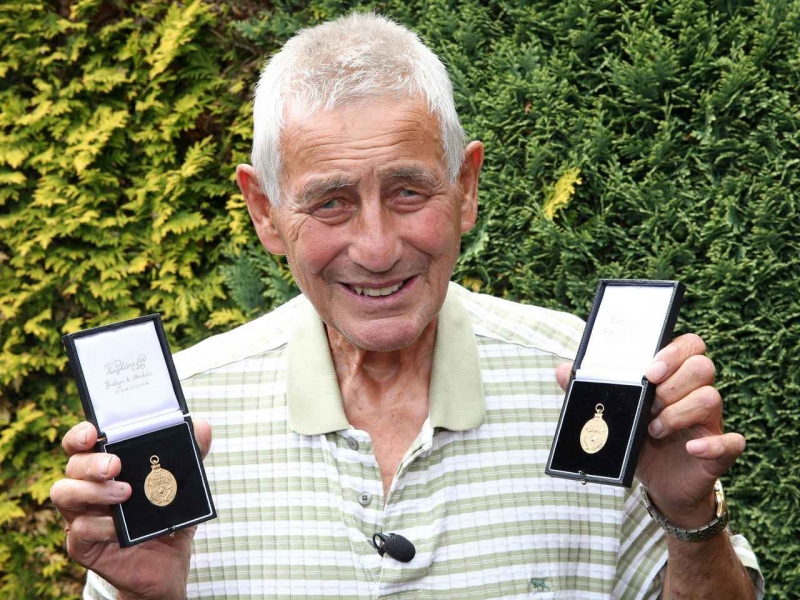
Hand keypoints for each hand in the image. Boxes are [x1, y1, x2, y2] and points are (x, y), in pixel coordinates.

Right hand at [50, 420, 211, 599]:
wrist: (167, 563)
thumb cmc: (167, 516)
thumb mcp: (182, 484)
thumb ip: (191, 455)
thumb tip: (202, 427)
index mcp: (107, 467)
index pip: (82, 443)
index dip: (81, 434)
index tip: (94, 432)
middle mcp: (89, 487)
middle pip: (73, 465)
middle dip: (91, 462)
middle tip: (115, 466)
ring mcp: (82, 515)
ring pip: (64, 493)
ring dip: (92, 490)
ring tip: (125, 493)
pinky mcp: (83, 545)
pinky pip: (79, 530)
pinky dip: (100, 526)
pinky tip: (119, 528)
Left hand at [556, 334, 744, 526]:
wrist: (660, 486)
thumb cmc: (639, 442)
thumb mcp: (615, 417)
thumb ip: (593, 392)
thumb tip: (563, 370)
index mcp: (673, 378)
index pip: (689, 345)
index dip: (672, 351)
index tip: (648, 371)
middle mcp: (696, 393)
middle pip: (702, 366)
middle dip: (671, 384)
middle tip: (649, 405)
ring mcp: (710, 422)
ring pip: (711, 398)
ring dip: (678, 413)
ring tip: (653, 430)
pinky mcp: (720, 452)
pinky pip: (733, 441)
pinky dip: (712, 443)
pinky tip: (689, 448)